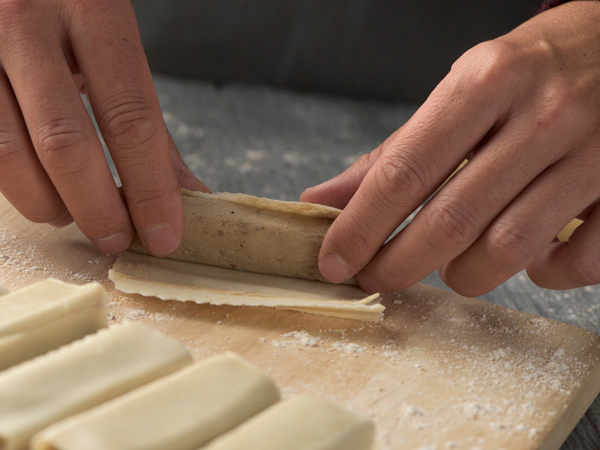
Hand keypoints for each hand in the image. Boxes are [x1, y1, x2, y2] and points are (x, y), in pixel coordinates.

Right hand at [0, 0, 206, 255]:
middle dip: (96, 210)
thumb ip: (142, 114)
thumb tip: (187, 191)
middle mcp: (17, 17)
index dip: (151, 188)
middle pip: (63, 144)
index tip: (164, 235)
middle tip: (113, 237)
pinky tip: (2, 171)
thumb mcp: (106, 35)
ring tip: (63, 209)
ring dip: (41, 204)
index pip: (130, 115)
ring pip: (3, 156)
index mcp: (89, 5)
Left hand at [301, 1, 599, 295]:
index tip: (333, 260)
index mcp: (485, 83)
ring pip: (509, 249)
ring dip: (464, 274)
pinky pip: (576, 262)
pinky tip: (525, 260)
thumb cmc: (531, 71)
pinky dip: (542, 276)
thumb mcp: (461, 89)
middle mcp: (540, 116)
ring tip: (449, 265)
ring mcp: (592, 154)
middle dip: (397, 265)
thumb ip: (396, 151)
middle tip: (376, 277)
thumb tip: (323, 199)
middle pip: (450, 221)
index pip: (404, 172)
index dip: (359, 227)